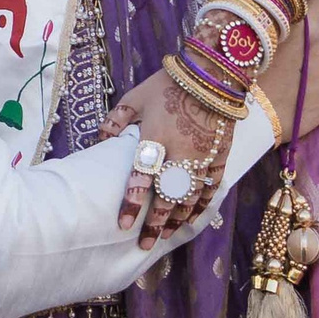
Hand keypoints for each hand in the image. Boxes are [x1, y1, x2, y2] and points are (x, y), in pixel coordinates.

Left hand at [102, 75, 229, 246]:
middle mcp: (180, 153)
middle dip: (156, 223)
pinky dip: (204, 204)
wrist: (213, 73)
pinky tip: (195, 216)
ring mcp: (203, 157)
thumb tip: (99, 137)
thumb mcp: (136, 96)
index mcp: (156, 139)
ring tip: (167, 235)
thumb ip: (117, 119)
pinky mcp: (220, 156)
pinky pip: (213, 187)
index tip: (124, 225)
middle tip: (145, 243)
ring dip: (179, 218)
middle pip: (168, 196)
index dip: (132, 204)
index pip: (141, 178)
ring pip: (191, 197)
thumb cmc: (170, 83)